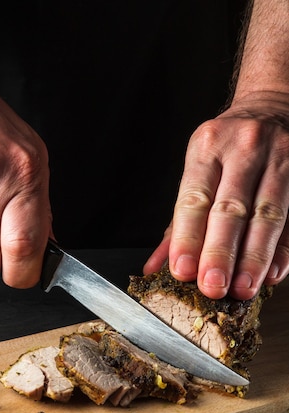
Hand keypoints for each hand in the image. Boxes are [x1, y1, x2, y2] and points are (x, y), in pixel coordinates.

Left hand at [144, 95, 288, 299]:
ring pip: (268, 215)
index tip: (182, 270)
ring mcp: (280, 158)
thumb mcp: (198, 171)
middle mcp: (244, 149)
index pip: (194, 199)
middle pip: (231, 209)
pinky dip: (284, 250)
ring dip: (254, 258)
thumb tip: (155, 268)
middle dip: (220, 253)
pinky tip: (273, 273)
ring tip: (243, 288)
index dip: (187, 238)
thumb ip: (178, 222)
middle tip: (213, 286)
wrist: (274, 106)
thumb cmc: (228, 148)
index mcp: (207, 148)